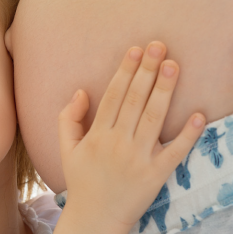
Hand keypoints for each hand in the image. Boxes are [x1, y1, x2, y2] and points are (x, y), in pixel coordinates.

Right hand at [53, 42, 205, 233]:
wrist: (95, 217)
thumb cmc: (81, 180)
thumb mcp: (65, 149)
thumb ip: (68, 118)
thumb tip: (81, 91)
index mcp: (97, 134)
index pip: (113, 95)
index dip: (125, 71)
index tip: (136, 50)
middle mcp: (118, 142)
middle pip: (135, 100)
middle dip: (147, 71)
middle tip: (159, 46)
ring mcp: (139, 158)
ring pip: (154, 118)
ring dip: (164, 90)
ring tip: (173, 65)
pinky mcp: (156, 174)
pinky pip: (175, 152)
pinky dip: (188, 135)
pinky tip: (198, 115)